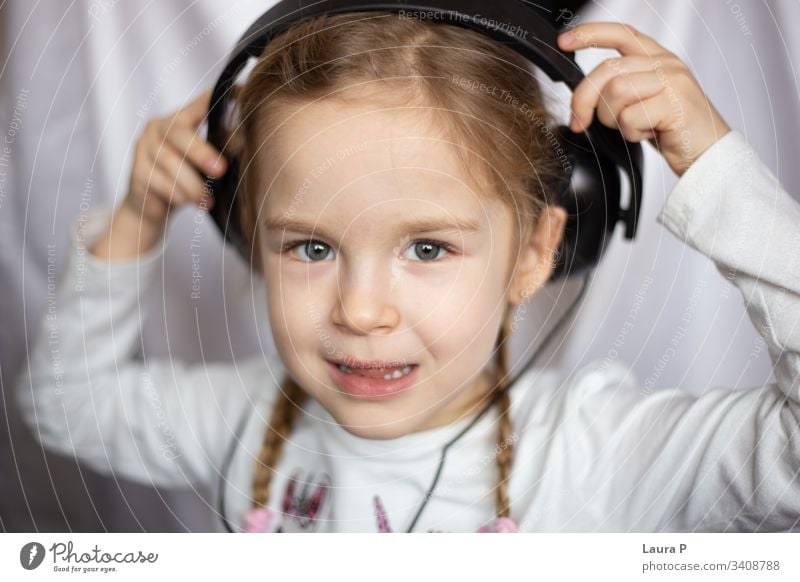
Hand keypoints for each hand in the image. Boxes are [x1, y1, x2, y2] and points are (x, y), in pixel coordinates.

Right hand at [91, 90, 226, 259]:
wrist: (154, 208)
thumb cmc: (186, 181)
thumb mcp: (205, 164)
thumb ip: (219, 149)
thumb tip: (245, 141)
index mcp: (180, 120)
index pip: (199, 104)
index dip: (215, 100)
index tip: (238, 93)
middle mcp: (158, 128)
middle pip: (179, 134)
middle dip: (201, 153)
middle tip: (221, 170)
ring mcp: (144, 148)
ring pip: (170, 163)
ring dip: (193, 185)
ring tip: (209, 201)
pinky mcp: (136, 171)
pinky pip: (159, 182)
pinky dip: (179, 195)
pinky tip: (191, 204)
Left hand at [557, 22, 731, 175]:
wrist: (709, 154)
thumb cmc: (673, 131)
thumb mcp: (644, 102)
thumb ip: (620, 87)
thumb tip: (581, 96)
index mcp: (658, 58)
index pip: (621, 33)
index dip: (590, 33)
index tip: (564, 41)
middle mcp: (666, 64)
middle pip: (607, 68)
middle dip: (584, 98)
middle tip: (579, 121)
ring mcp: (673, 82)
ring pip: (616, 92)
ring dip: (613, 119)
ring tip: (632, 127)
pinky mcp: (675, 105)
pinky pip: (630, 118)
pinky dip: (630, 134)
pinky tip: (648, 135)